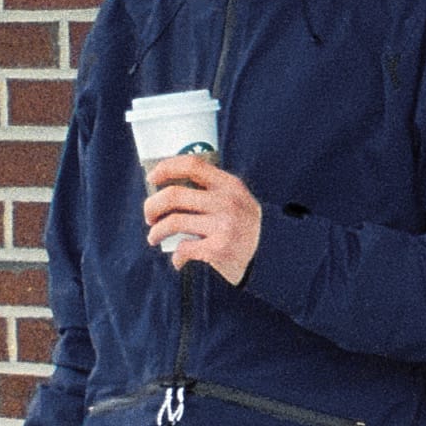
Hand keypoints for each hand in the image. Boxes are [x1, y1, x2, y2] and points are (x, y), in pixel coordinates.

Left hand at [143, 154, 262, 282]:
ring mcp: (223, 225)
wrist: (276, 257)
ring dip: (156, 231)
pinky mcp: (219, 249)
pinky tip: (178, 261)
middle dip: (152, 205)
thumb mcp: (239, 201)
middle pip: (174, 195)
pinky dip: (176, 257)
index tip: (152, 178)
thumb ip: (213, 192)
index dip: (166, 168)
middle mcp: (226, 202)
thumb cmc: (249, 229)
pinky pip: (184, 249)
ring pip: (173, 222)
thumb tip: (171, 193)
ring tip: (154, 237)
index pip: (192, 165)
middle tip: (149, 215)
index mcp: (229, 185)